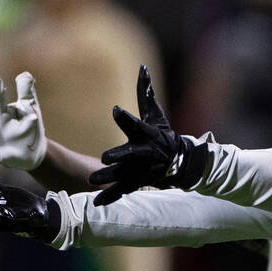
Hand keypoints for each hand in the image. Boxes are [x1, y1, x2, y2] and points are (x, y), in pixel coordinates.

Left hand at [88, 65, 202, 205]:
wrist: (180, 162)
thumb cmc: (164, 135)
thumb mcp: (156, 114)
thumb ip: (146, 93)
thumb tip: (142, 68)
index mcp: (146, 134)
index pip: (135, 123)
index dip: (125, 117)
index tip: (115, 109)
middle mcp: (143, 152)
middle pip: (129, 153)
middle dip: (117, 156)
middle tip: (104, 158)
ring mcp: (141, 169)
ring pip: (123, 174)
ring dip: (108, 177)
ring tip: (92, 180)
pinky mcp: (138, 182)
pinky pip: (122, 190)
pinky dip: (110, 197)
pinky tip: (95, 202)